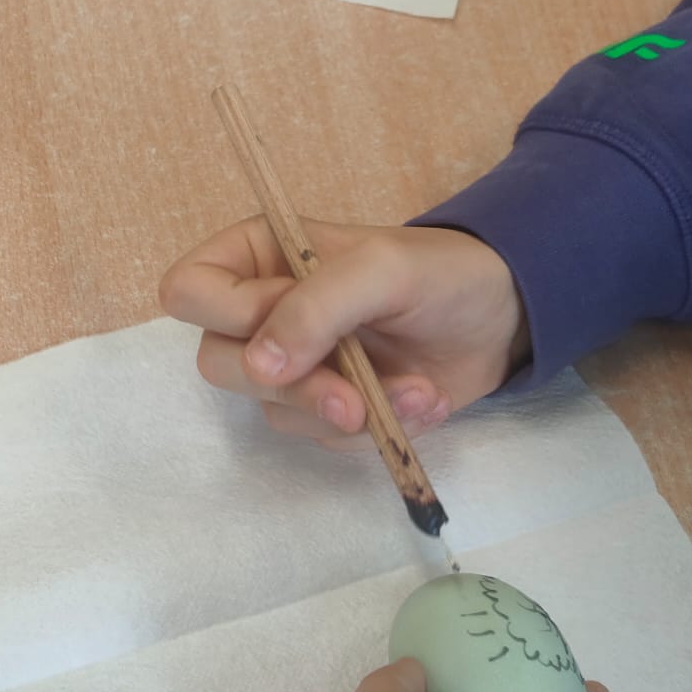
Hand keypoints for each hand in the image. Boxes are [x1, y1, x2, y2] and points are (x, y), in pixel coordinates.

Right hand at [158, 218, 527, 446]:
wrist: (503, 317)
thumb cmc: (438, 271)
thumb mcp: (379, 270)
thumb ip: (315, 308)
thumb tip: (258, 366)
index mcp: (255, 256)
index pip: (188, 292)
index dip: (228, 316)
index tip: (287, 320)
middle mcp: (259, 312)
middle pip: (217, 362)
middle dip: (292, 386)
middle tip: (349, 395)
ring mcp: (292, 363)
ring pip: (270, 408)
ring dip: (346, 410)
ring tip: (414, 392)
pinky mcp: (325, 406)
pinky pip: (317, 435)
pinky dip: (372, 429)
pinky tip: (418, 402)